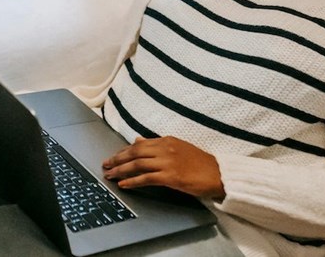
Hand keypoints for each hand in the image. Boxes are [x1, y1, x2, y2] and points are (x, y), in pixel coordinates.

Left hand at [102, 136, 224, 198]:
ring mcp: (167, 162)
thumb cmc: (200, 163)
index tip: (113, 157)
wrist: (218, 174)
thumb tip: (138, 140)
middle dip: (117, 159)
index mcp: (166, 141)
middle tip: (106, 165)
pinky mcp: (170, 177)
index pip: (138, 144)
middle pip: (134, 152)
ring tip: (110, 175)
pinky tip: (124, 184)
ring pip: (137, 164)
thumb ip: (157, 145)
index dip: (123, 151)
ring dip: (121, 170)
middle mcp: (165, 149)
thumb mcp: (177, 148)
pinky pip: (146, 178)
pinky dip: (133, 181)